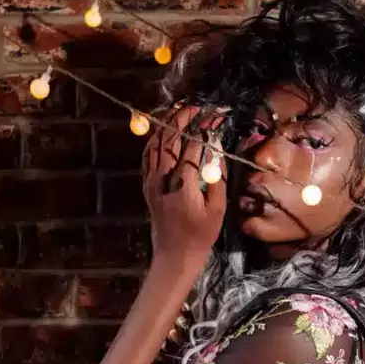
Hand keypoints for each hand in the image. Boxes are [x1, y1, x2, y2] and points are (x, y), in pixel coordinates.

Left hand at [143, 104, 227, 264]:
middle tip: (197, 107)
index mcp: (183, 185)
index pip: (193, 146)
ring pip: (156, 143)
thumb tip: (216, 150)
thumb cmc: (200, 236)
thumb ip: (216, 178)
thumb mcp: (217, 210)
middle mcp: (163, 179)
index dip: (205, 128)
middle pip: (170, 138)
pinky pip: (148, 155)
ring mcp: (152, 181)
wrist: (174, 256)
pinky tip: (165, 131)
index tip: (216, 116)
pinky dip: (156, 139)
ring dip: (167, 124)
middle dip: (183, 118)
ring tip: (180, 110)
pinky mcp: (147, 185)